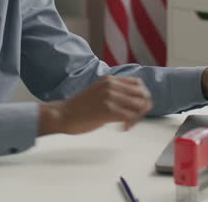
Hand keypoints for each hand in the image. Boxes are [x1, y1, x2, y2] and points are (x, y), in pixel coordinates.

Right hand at [38, 76, 152, 135]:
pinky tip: (122, 127)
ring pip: (138, 106)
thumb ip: (115, 92)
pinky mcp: (107, 110)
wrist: (64, 114)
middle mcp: (111, 86)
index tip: (138, 106)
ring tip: (128, 124)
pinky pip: (129, 117)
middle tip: (136, 117)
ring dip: (137, 117)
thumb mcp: (99, 91)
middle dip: (143, 107)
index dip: (142, 96)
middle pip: (141, 94)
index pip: (138, 84)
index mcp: (110, 80)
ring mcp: (109, 97)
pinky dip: (130, 124)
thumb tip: (136, 100)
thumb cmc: (81, 106)